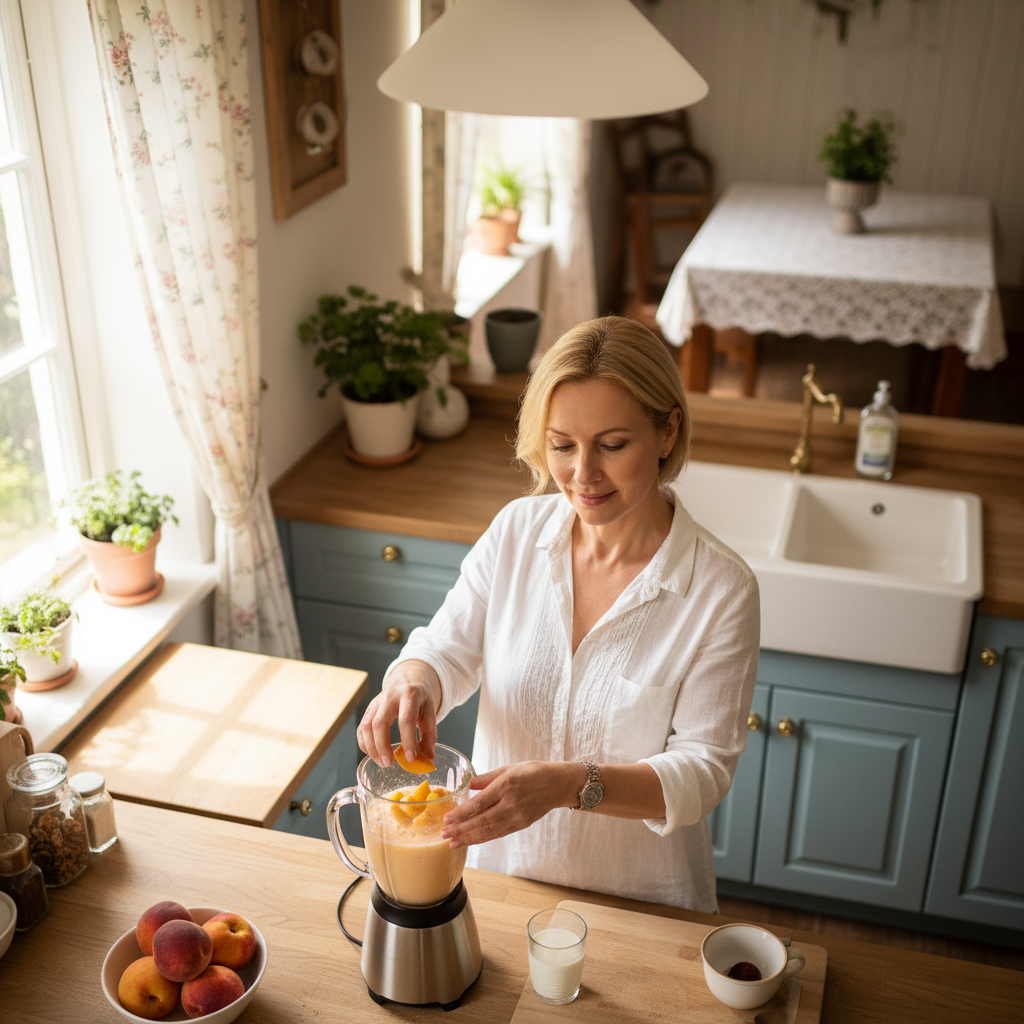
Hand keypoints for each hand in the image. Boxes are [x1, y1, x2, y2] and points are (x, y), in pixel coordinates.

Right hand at [357, 660, 440, 767]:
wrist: (407, 678)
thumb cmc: (420, 697)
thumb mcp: (430, 710)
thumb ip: (430, 733)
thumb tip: (428, 757)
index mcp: (409, 695)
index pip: (406, 719)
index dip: (407, 740)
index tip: (410, 758)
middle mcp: (390, 697)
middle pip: (379, 722)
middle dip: (382, 746)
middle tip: (389, 763)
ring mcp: (376, 702)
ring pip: (366, 726)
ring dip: (372, 748)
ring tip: (383, 762)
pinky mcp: (369, 709)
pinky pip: (361, 728)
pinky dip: (365, 744)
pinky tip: (374, 753)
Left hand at [440, 761, 583, 849]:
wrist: (557, 784)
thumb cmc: (532, 772)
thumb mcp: (507, 769)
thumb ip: (485, 778)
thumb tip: (466, 784)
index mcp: (505, 786)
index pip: (478, 804)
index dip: (461, 814)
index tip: (447, 819)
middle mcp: (511, 804)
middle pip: (481, 821)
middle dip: (460, 829)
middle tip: (443, 835)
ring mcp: (517, 817)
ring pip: (488, 831)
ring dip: (469, 838)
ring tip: (453, 843)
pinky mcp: (521, 825)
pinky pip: (498, 834)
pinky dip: (483, 839)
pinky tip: (471, 841)